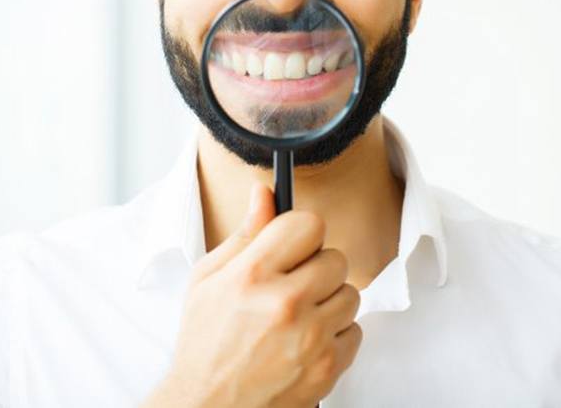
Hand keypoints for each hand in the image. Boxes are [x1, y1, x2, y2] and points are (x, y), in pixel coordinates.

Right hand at [142, 182, 361, 407]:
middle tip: (292, 284)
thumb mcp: (209, 277)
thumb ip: (245, 233)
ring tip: (299, 315)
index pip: (309, 224)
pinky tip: (307, 339)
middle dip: (316, 267)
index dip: (302, 233)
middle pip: (335, 257)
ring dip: (329, 300)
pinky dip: (336, 333)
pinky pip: (355, 330)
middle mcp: (285, 302)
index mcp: (253, 273)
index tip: (293, 244)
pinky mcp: (327, 367)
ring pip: (350, 293)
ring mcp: (310, 337)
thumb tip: (264, 193)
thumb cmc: (204, 341)